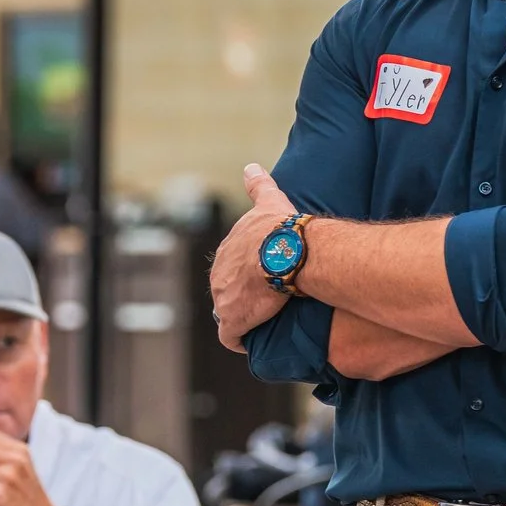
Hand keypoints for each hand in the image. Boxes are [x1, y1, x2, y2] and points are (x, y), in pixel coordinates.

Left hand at [209, 164, 298, 352]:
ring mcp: (223, 300)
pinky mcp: (233, 321)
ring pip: (229, 313)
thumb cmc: (280, 228)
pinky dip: (240, 339)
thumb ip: (258, 185)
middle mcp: (218, 276)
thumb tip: (251, 165)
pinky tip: (251, 340)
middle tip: (267, 301)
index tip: (262, 279)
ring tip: (263, 321)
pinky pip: (231, 337)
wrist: (286, 252)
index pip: (231, 268)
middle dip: (242, 297)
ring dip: (242, 318)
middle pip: (227, 292)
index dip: (246, 275)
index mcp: (226, 253)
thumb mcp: (267, 202)